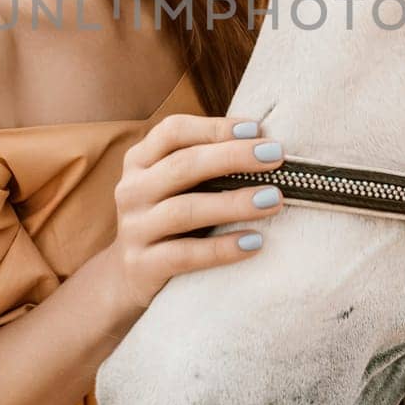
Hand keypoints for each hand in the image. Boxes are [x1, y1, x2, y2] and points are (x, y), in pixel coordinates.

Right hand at [105, 113, 285, 308]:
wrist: (129, 276)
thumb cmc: (168, 218)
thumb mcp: (173, 185)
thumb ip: (206, 163)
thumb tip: (267, 146)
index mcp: (139, 161)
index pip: (173, 131)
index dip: (214, 127)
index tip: (256, 129)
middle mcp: (132, 190)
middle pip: (182, 165)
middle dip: (233, 157)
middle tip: (276, 156)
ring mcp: (134, 228)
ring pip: (184, 210)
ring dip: (233, 203)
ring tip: (273, 199)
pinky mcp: (142, 266)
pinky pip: (185, 255)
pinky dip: (221, 248)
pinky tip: (254, 242)